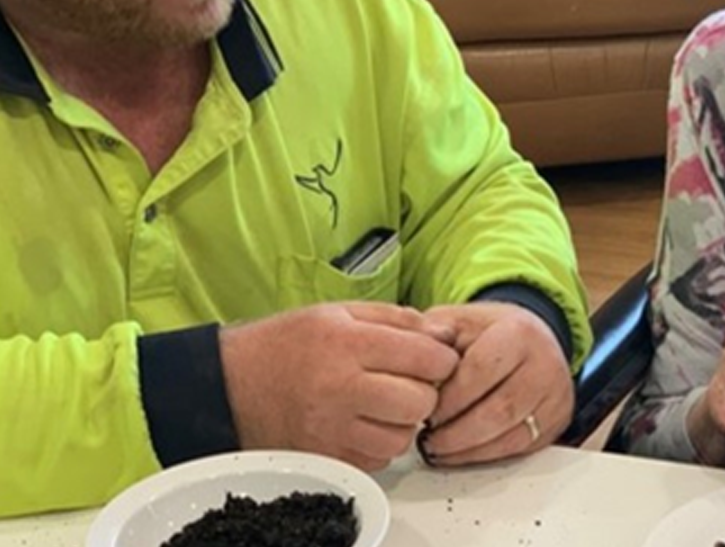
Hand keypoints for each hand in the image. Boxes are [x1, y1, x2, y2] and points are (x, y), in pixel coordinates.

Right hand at [220, 303, 459, 471]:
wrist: (230, 386)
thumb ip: (397, 319)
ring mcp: (331, 429)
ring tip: (386, 404)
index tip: (436, 359)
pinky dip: (381, 443)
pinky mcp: (325, 457)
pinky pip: (378, 460)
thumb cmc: (286, 344)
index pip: (426, 359)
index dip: (442, 360)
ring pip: (402, 437)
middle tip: (412, 383)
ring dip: (404, 422)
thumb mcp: (339, 313)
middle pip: (420, 403)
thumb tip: (445, 334)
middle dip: (427, 393)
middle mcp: (340, 389)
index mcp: (347, 344)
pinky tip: (366, 423)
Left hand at [419, 302, 572, 465]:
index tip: (424, 409)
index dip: (448, 397)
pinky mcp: (555, 423)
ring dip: (467, 449)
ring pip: (510, 436)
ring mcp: (554, 398)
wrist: (531, 339)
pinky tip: (459, 452)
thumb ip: (434, 332)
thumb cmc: (490, 332)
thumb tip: (413, 347)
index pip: (481, 371)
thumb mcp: (459, 320)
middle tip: (426, 437)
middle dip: (456, 431)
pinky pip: (518, 448)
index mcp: (520, 334)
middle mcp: (545, 366)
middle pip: (499, 411)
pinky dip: (484, 456)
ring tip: (436, 447)